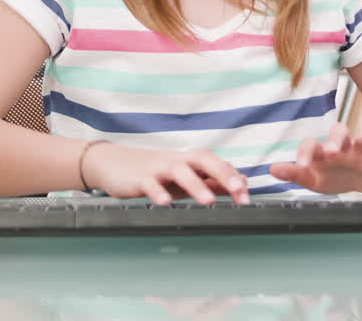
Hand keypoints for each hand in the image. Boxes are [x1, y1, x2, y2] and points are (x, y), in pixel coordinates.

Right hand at [81, 143, 250, 204]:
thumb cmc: (155, 172)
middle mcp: (178, 161)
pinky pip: (150, 184)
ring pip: (179, 170)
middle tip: (238, 190)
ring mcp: (159, 168)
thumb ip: (211, 181)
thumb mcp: (185, 177)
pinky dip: (158, 192)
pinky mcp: (140, 178)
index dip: (234, 179)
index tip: (247, 197)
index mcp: (191, 161)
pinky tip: (166, 203)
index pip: (218, 166)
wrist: (115, 164)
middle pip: (203, 159)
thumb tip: (240, 184)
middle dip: (222, 173)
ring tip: (208, 201)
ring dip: (195, 185)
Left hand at [269, 124, 361, 194]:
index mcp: (322, 150)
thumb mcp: (313, 178)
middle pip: (337, 133)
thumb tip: (271, 169)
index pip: (312, 144)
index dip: (306, 154)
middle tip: (331, 152)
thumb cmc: (333, 176)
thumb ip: (294, 173)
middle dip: (334, 141)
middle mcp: (342, 145)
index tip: (303, 167)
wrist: (361, 181)